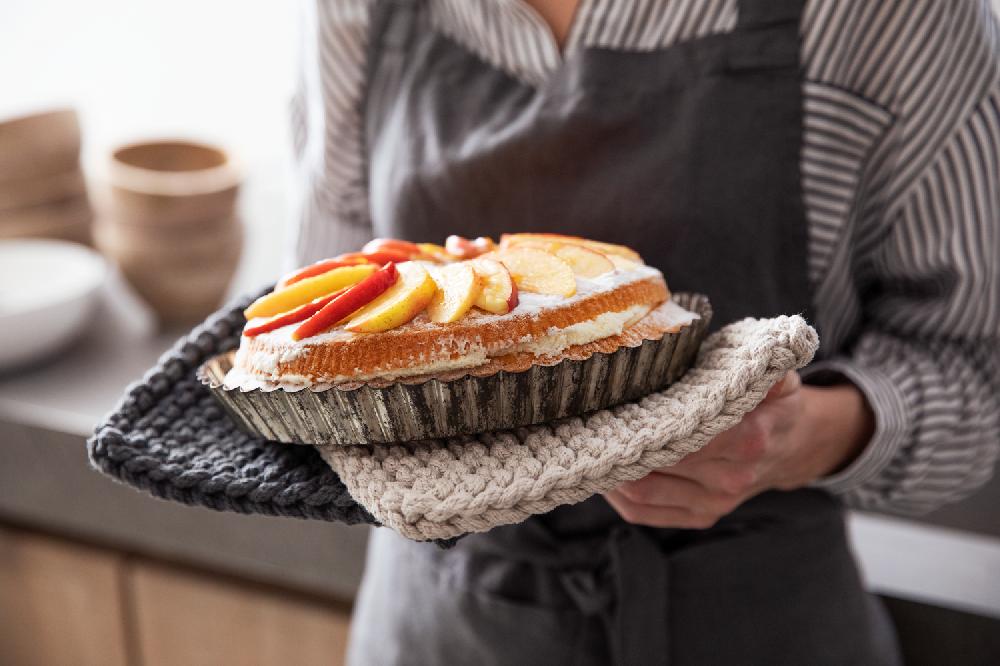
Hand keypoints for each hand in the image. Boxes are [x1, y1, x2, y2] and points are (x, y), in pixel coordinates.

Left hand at [604, 371, 873, 528]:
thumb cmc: (772, 400)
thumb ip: (758, 365)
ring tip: (585, 443)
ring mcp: (714, 502)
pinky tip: (601, 469)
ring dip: (608, 470)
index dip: (643, 421)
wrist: (793, 444)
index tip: (611, 403)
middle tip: (585, 419)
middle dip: (618, 441)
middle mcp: (730, 476)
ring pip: (642, 493)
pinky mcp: (700, 517)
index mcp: (748, 438)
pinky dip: (616, 495)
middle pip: (656, 462)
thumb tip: (740, 353)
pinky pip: (644, 512)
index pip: (685, 434)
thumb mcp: (775, 373)